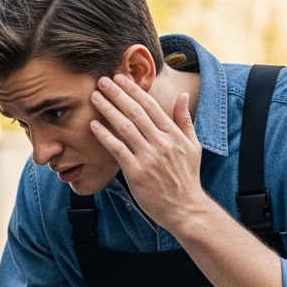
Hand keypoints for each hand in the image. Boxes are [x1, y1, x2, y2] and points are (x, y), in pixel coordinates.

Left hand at [88, 74, 207, 230]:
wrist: (185, 208)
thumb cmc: (186, 177)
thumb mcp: (193, 146)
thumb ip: (185, 120)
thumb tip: (183, 96)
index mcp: (173, 134)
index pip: (150, 106)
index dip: (133, 90)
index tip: (120, 78)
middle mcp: (161, 142)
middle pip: (135, 112)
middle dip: (117, 94)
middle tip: (102, 80)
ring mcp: (148, 157)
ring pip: (125, 127)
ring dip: (108, 109)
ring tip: (94, 97)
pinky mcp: (136, 172)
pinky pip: (117, 149)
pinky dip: (105, 136)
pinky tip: (93, 125)